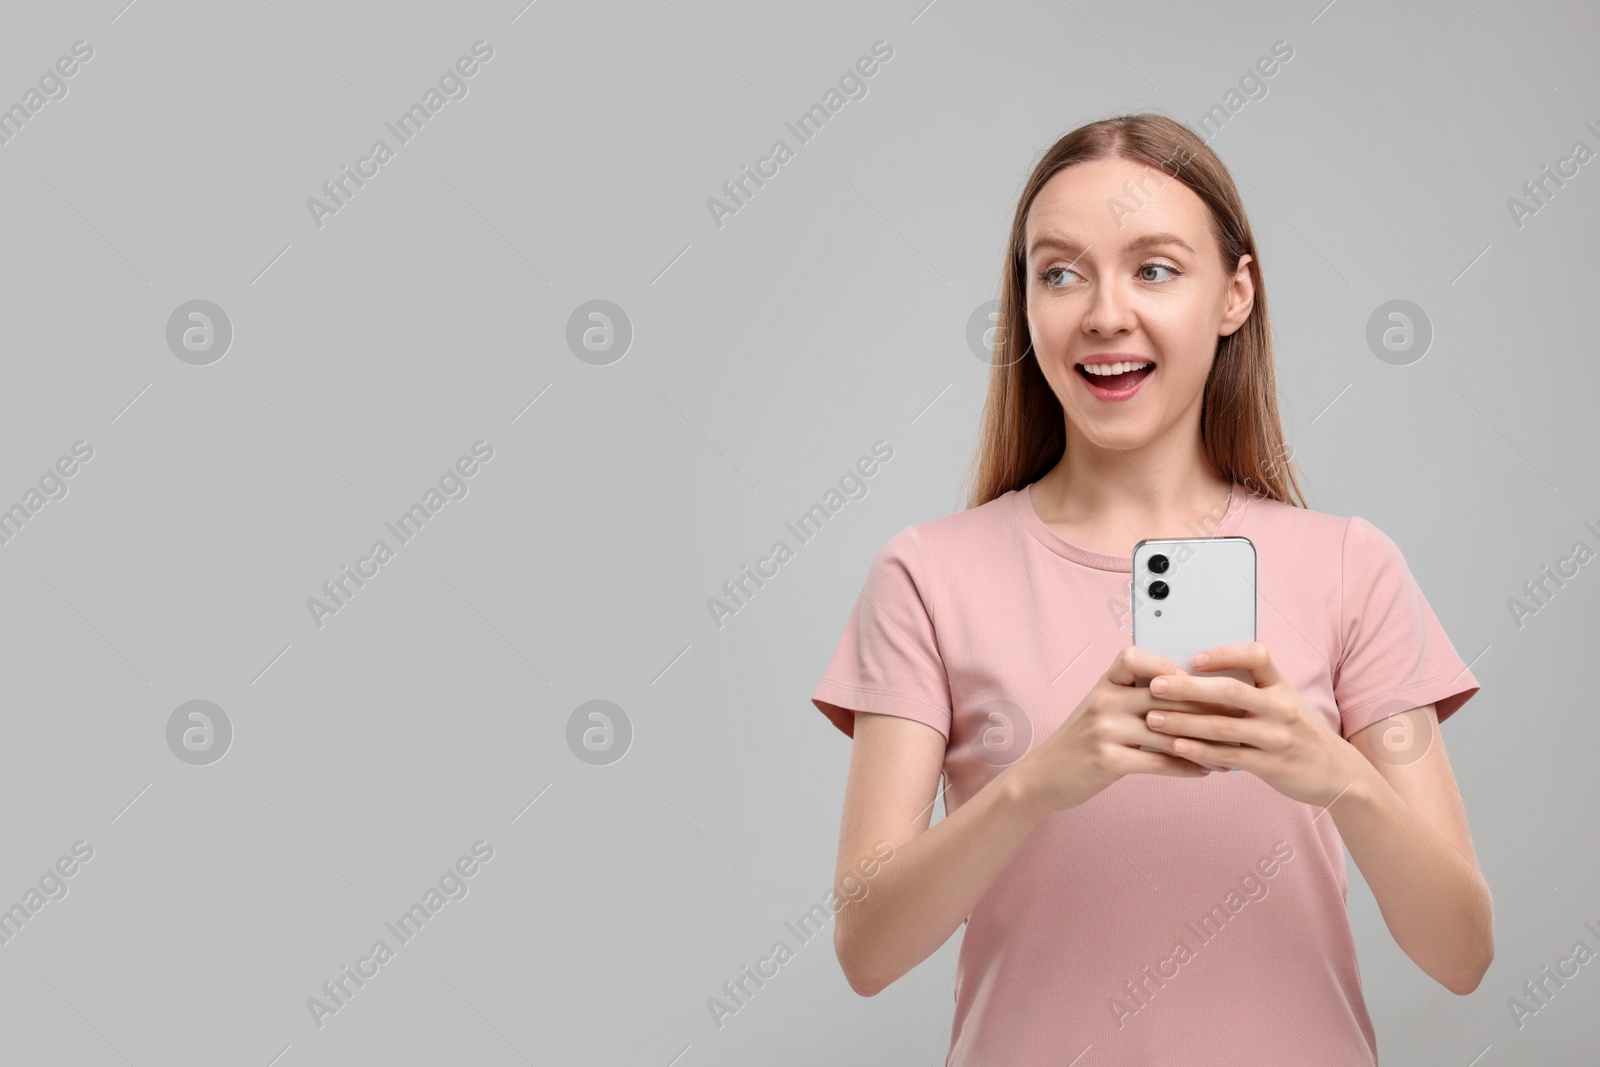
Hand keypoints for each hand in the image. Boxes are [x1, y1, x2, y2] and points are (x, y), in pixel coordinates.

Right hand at [1006, 645, 1221, 816]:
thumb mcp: (1101, 708)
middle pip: (1164, 696)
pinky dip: (1186, 767)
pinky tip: (1205, 771)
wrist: (1045, 775)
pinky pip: (1158, 762)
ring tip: (1230, 751)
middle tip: (1238, 717)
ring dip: (1204, 744)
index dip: (1166, 664)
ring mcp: (1104, 730)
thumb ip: (1135, 695)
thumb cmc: (1082, 740)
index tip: (1196, 678)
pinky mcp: (1108, 760)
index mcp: (1105, 684)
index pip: (1135, 657)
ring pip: (1168, 732)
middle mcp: (1104, 701)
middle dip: (1205, 708)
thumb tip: (1191, 692)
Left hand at [1142, 642, 1364, 808]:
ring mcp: (1277, 737)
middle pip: (1230, 690)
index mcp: (1282, 684)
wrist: (1337, 773)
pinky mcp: (1271, 765)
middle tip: (1155, 686)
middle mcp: (1281, 707)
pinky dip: (1199, 751)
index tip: (1193, 658)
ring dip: (1184, 722)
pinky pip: (1228, 756)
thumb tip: (1194, 674)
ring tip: (1153, 719)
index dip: (1224, 654)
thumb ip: (1251, 688)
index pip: (1256, 656)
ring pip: (1223, 726)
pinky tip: (1176, 747)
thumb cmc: (1297, 730)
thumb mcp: (1284, 701)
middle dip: (1188, 687)